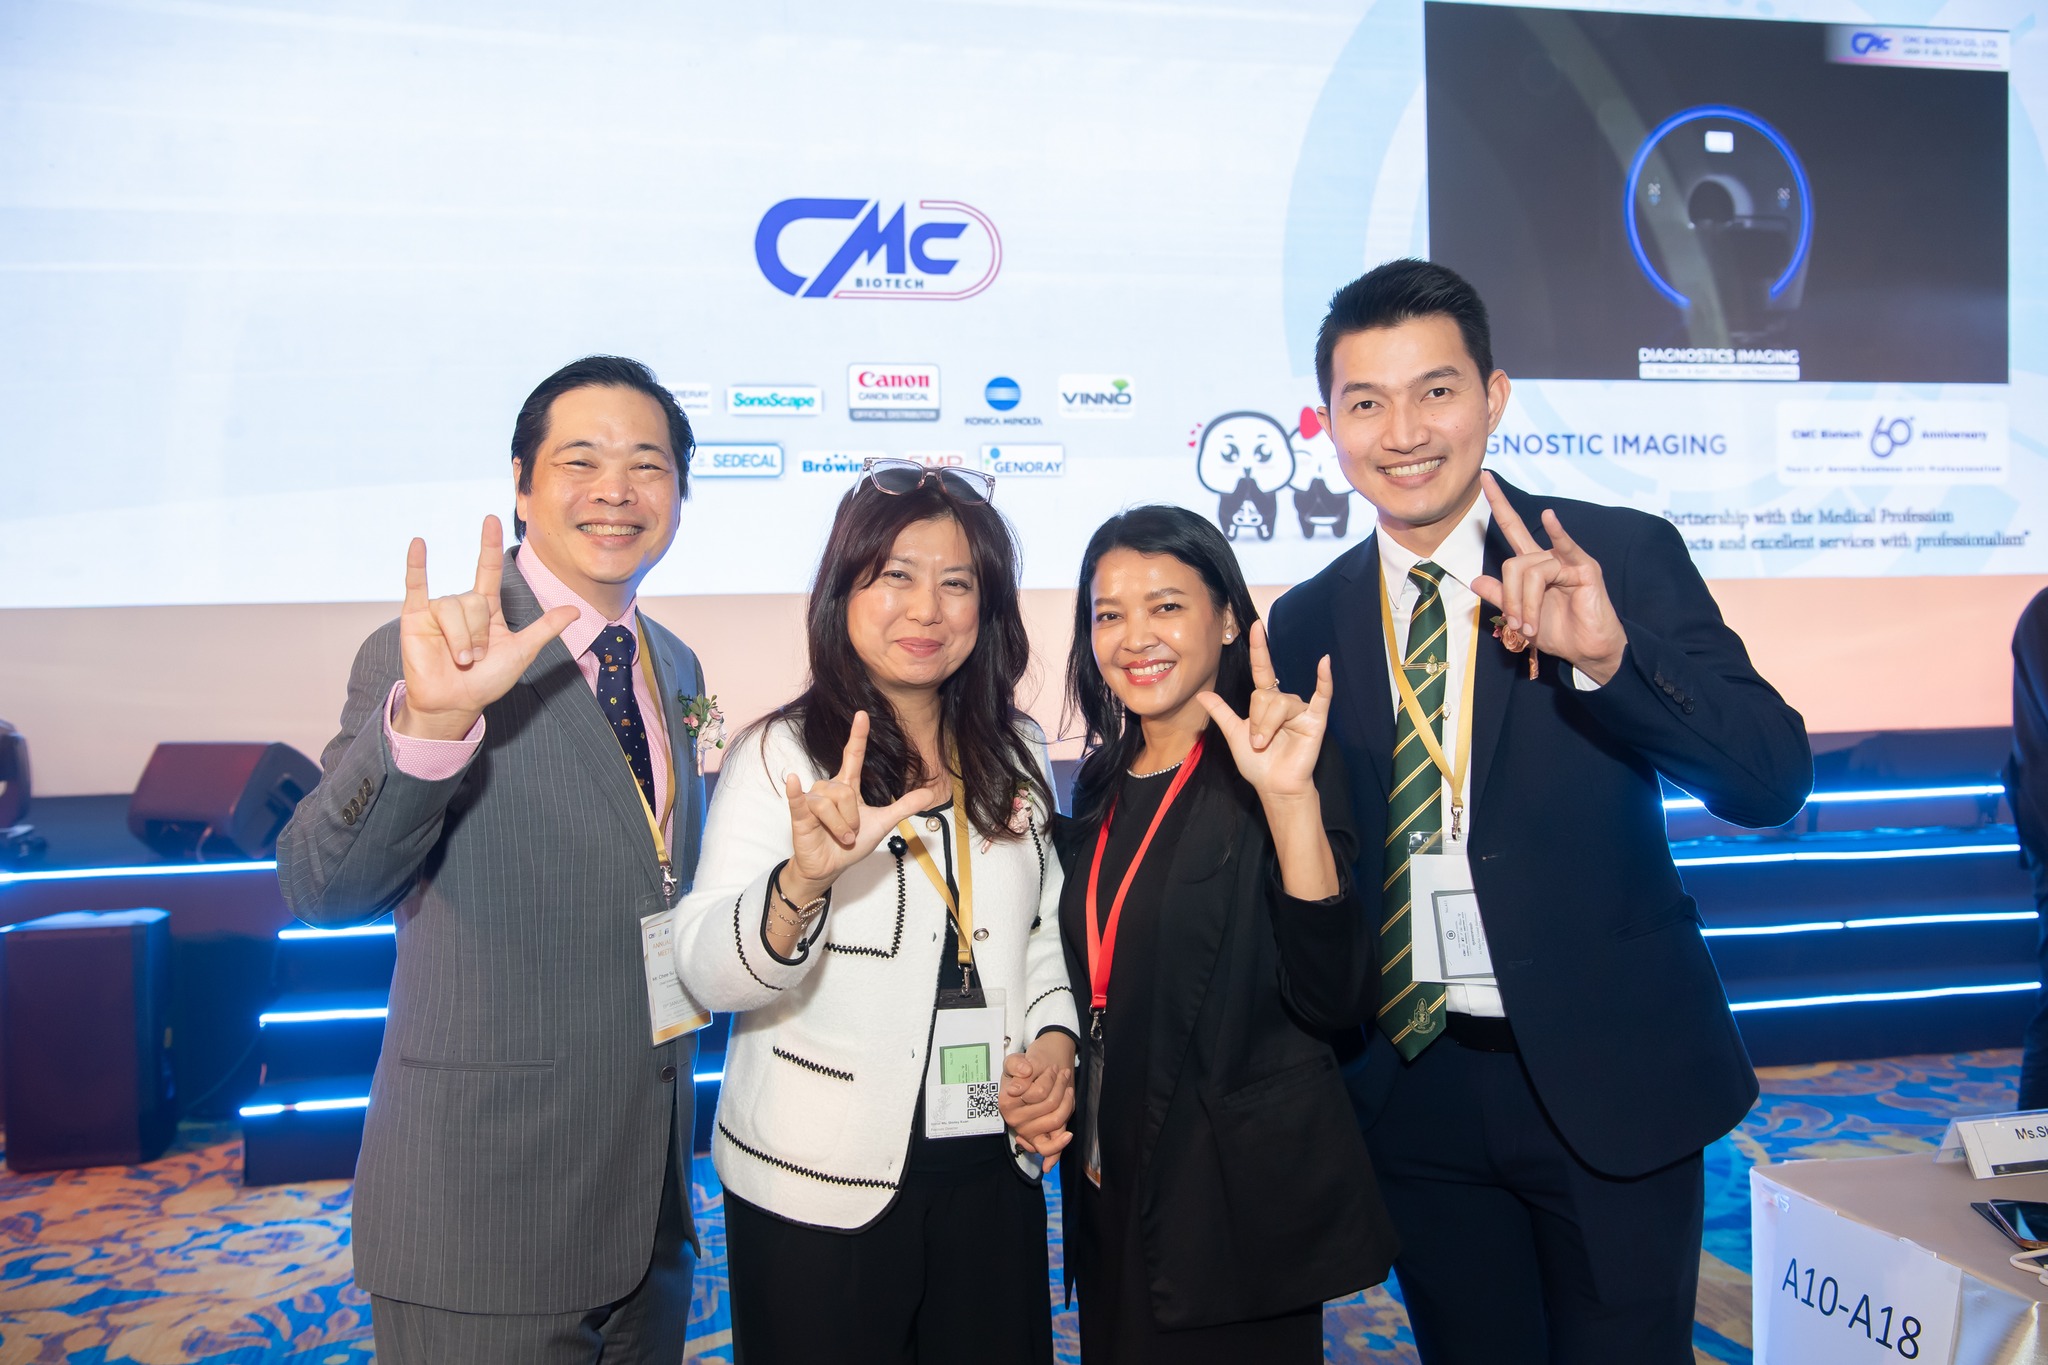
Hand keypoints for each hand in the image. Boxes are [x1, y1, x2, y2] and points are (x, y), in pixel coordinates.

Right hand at [395, 516, 578, 739]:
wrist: (455, 703)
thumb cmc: (487, 681)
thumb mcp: (522, 652)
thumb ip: (545, 628)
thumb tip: (575, 609)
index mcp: (487, 610)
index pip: (487, 569)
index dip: (489, 545)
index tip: (491, 519)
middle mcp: (462, 606)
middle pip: (474, 600)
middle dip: (478, 633)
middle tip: (476, 658)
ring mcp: (438, 610)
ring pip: (453, 606)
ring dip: (461, 637)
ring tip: (461, 658)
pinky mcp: (416, 618)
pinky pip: (415, 586)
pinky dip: (416, 565)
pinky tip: (418, 543)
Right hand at [781, 711, 942, 900]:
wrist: (830, 868)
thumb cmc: (850, 845)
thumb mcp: (882, 823)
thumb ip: (903, 807)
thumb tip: (929, 795)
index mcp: (847, 786)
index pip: (852, 755)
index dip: (858, 736)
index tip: (862, 715)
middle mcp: (829, 788)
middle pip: (845, 791)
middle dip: (852, 817)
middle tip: (851, 833)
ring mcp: (813, 800)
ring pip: (830, 803)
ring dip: (840, 826)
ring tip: (841, 837)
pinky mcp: (800, 815)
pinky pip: (801, 800)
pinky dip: (797, 792)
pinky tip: (794, 781)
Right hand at [998, 1032, 1076, 1172]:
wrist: (1032, 1077)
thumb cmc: (1024, 1070)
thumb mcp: (1015, 1060)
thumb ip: (1016, 1064)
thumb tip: (1025, 1072)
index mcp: (1007, 1102)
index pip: (1039, 1092)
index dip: (1050, 1078)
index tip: (1053, 1068)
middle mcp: (1014, 1120)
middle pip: (1050, 1105)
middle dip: (1061, 1086)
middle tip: (1062, 1075)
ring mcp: (1026, 1131)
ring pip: (1056, 1119)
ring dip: (1067, 1101)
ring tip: (1068, 1088)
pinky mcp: (1037, 1139)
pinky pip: (1047, 1148)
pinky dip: (1057, 1146)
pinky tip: (1067, 1137)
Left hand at [1196, 622, 1333, 803]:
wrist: (1274, 787)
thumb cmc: (1257, 764)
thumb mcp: (1234, 735)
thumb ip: (1221, 712)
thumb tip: (1202, 692)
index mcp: (1266, 702)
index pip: (1262, 669)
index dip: (1259, 649)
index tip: (1255, 626)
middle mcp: (1284, 701)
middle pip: (1264, 695)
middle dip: (1256, 721)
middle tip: (1257, 743)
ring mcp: (1301, 710)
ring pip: (1279, 703)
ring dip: (1267, 726)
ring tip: (1266, 744)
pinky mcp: (1316, 720)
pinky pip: (1322, 695)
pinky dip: (1324, 679)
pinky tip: (1325, 662)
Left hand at [1471, 472, 1627, 685]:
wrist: (1587, 650)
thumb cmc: (1559, 631)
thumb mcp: (1521, 616)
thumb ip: (1501, 596)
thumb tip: (1475, 579)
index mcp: (1533, 565)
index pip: (1512, 528)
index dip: (1498, 504)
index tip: (1485, 477)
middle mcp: (1548, 557)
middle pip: (1514, 562)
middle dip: (1509, 596)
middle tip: (1514, 624)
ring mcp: (1567, 560)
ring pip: (1529, 572)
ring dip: (1526, 604)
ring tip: (1531, 628)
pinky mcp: (1584, 569)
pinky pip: (1565, 549)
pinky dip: (1557, 533)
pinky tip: (1550, 518)